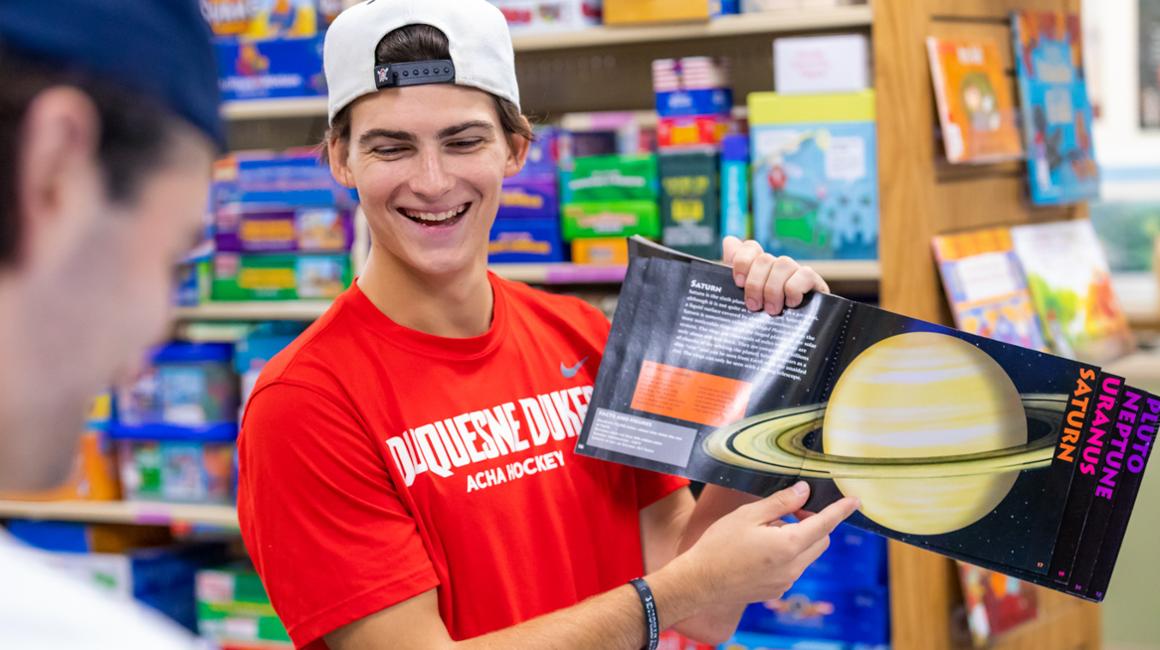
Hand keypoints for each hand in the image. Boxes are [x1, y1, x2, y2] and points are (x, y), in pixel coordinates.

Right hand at [676, 481, 858, 605]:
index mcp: (789, 545)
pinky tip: (759, 549)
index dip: (840, 510)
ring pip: (807, 554)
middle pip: (820, 540)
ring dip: (799, 538)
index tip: (854, 501)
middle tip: (789, 510)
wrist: (700, 582)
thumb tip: (804, 492)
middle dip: (814, 522)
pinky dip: (787, 554)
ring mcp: (786, 581)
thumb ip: (780, 503)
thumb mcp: (748, 516)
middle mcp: (793, 567)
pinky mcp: (776, 590)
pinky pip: (793, 568)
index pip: (825, 524)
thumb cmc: (719, 545)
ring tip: (766, 530)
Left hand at [722, 236, 829, 315]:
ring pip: (783, 264)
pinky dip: (794, 289)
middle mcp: (777, 267)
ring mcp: (796, 273)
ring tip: (771, 310)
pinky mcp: (814, 283)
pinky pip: (804, 274)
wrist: (793, 346)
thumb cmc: (762, 322)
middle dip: (755, 284)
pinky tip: (791, 304)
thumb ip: (732, 277)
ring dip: (773, 289)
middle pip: (764, 258)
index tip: (738, 282)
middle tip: (753, 306)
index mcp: (758, 269)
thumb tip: (729, 241)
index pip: (750, 248)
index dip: (742, 260)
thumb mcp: (742, 303)